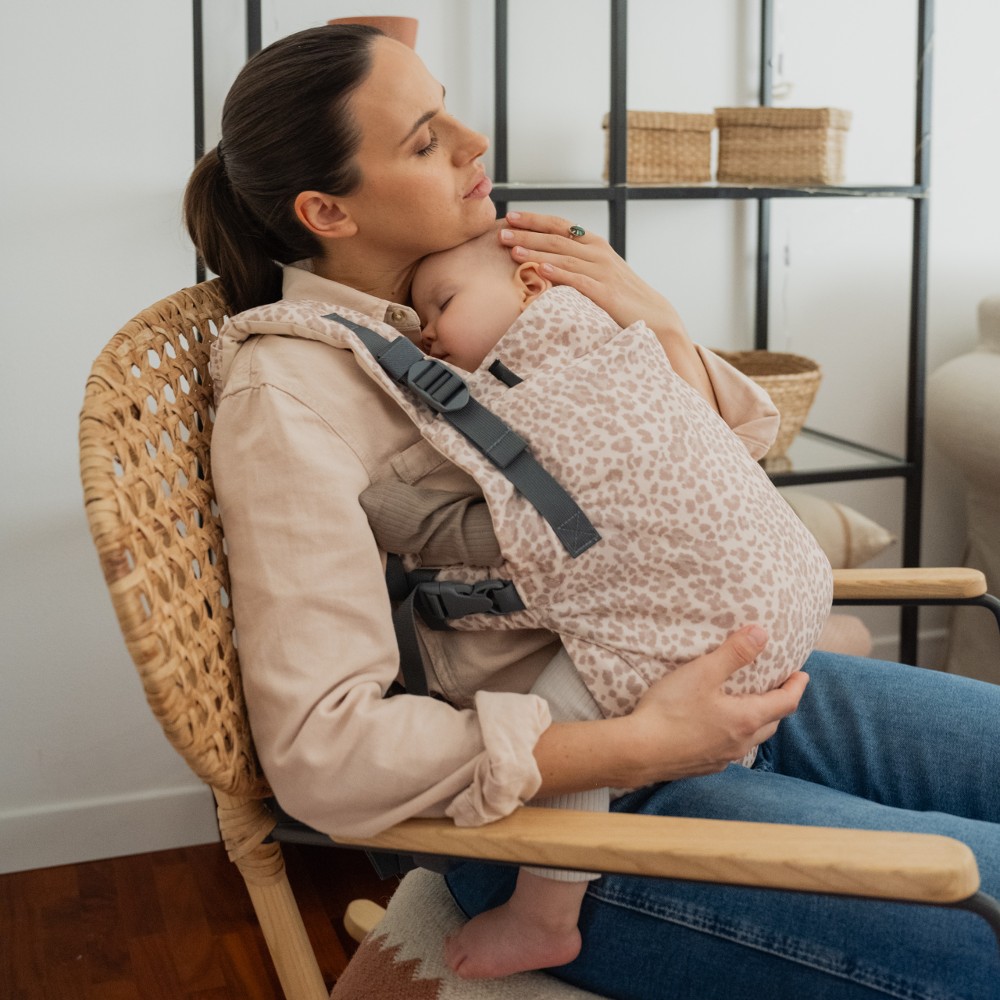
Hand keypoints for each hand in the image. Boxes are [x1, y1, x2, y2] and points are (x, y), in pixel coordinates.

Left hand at [498, 210, 683, 337]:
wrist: (654, 315)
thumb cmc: (622, 297)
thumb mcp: (599, 273)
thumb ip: (576, 264)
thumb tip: (544, 262)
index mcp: (595, 245)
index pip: (560, 226)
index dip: (535, 220)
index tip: (511, 216)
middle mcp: (598, 253)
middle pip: (557, 239)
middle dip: (527, 234)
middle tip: (501, 231)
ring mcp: (602, 271)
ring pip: (563, 257)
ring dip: (536, 252)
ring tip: (512, 250)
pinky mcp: (605, 292)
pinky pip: (577, 280)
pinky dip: (558, 273)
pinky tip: (540, 270)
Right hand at [623, 626, 808, 784]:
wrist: (638, 751)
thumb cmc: (671, 710)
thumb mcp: (703, 672)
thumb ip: (734, 653)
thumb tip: (762, 634)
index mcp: (746, 719)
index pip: (786, 703)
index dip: (796, 686)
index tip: (802, 675)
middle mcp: (740, 742)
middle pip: (772, 723)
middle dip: (778, 704)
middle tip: (777, 687)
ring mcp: (723, 758)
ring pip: (752, 739)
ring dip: (757, 721)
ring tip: (749, 705)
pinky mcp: (705, 766)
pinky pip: (731, 749)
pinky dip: (735, 735)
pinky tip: (719, 728)